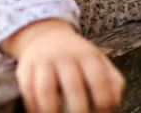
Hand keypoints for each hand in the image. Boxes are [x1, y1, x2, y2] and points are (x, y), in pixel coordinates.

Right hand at [4, 19, 123, 112]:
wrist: (45, 35)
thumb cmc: (77, 56)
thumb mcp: (98, 60)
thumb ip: (112, 80)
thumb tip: (115, 102)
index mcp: (87, 55)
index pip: (99, 78)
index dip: (103, 99)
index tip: (102, 111)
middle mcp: (65, 56)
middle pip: (73, 85)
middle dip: (79, 109)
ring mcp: (43, 61)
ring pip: (45, 89)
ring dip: (51, 111)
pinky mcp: (25, 68)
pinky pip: (28, 90)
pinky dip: (33, 106)